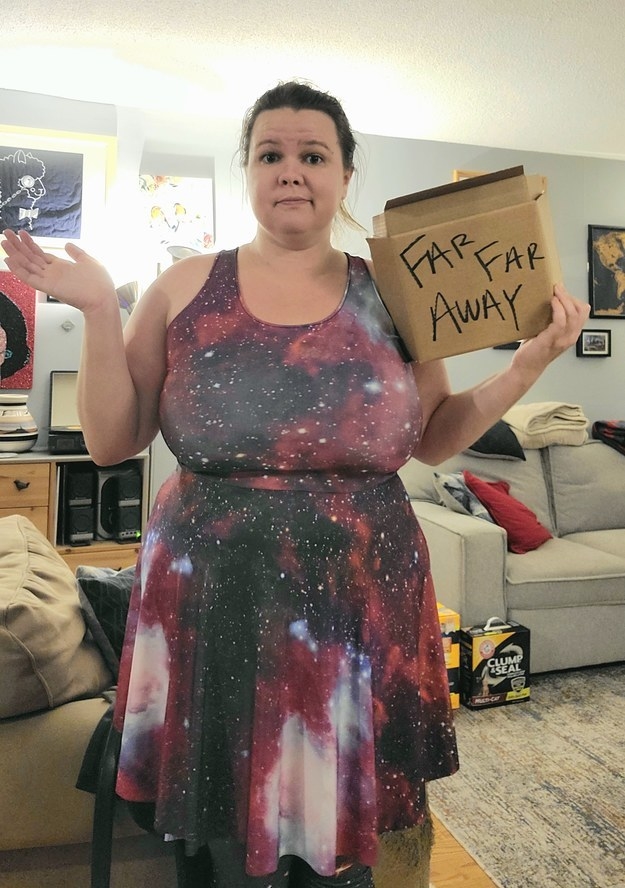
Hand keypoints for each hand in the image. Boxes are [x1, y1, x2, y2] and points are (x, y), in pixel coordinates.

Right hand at [1, 229, 115, 314]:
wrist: (103, 299)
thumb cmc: (99, 284)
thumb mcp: (88, 261)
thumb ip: (76, 253)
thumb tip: (67, 244)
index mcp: (61, 267)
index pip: (41, 254)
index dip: (30, 244)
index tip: (21, 234)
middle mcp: (52, 273)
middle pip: (31, 257)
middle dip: (18, 245)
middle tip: (7, 233)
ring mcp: (49, 279)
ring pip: (27, 265)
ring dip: (15, 253)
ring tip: (4, 241)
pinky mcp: (48, 287)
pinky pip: (29, 278)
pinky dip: (18, 270)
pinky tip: (9, 260)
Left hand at [512, 283, 589, 375]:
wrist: (525, 368)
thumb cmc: (534, 350)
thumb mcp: (547, 332)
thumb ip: (552, 320)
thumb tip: (548, 300)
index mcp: (571, 334)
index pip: (582, 312)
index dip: (574, 299)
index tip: (562, 290)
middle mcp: (571, 337)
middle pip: (580, 311)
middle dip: (569, 296)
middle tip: (557, 287)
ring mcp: (562, 340)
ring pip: (572, 314)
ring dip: (564, 299)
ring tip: (555, 291)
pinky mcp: (551, 340)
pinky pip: (560, 321)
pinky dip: (558, 309)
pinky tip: (551, 302)